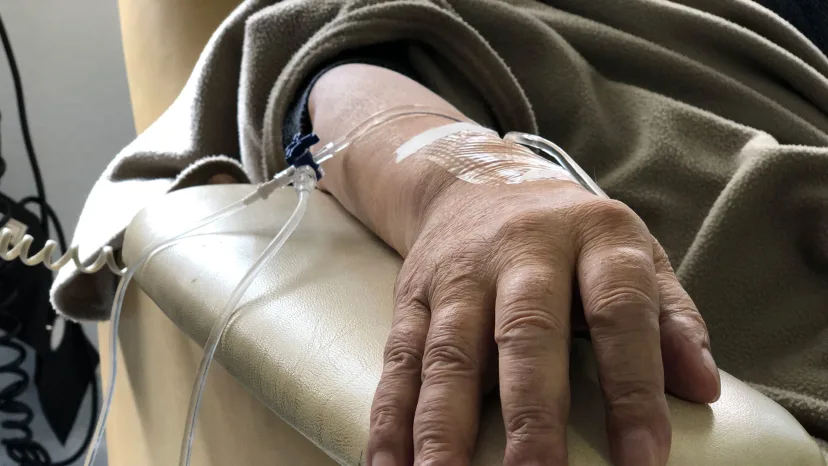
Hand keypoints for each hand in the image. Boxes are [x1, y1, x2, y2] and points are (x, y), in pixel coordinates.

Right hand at [367, 177, 720, 465]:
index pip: (619, 311)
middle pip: (524, 334)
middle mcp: (520, 250)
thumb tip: (704, 387)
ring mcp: (458, 275)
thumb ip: (670, 315)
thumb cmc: (571, 235)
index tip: (645, 460)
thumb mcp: (632, 253)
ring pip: (448, 354)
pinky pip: (399, 360)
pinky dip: (391, 417)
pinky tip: (390, 465)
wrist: (476, 182)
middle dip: (531, 416)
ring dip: (444, 427)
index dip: (633, 386)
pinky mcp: (412, 296)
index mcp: (592, 237)